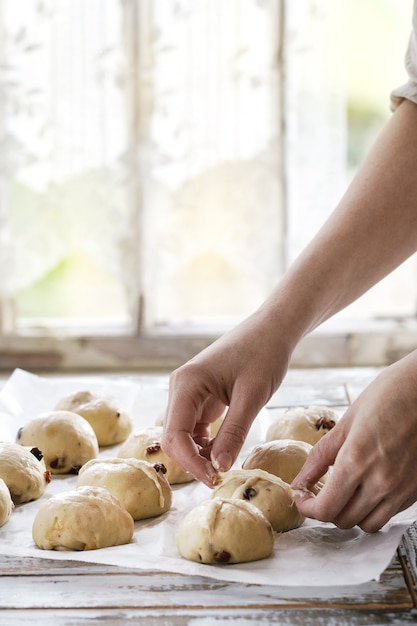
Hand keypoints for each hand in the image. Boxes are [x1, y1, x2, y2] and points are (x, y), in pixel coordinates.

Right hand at [161, 311, 290, 486]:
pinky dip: (205, 442)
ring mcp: (188, 391)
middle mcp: (180, 387)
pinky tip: (223, 449)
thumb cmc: (264, 355)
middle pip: (173, 436)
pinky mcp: (199, 395)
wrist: (272, 329)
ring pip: (182, 434)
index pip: (175, 435)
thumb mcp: (252, 396)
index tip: (215, 479)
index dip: (191, 463)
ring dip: (198, 453)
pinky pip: (194, 427)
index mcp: (186, 384)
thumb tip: (219, 467)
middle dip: (192, 461)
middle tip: (219, 478)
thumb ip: (234, 432)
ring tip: (223, 466)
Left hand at [292, 350, 416, 531]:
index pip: (325, 509)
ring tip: (345, 492)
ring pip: (368, 524)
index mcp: (356, 461)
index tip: (302, 497)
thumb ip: (320, 456)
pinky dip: (374, 507)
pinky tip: (368, 486)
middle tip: (319, 492)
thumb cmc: (388, 396)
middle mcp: (381, 482)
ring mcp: (402, 489)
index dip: (307, 508)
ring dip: (351, 513)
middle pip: (344, 521)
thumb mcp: (346, 422)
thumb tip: (300, 481)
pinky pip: (389, 513)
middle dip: (326, 510)